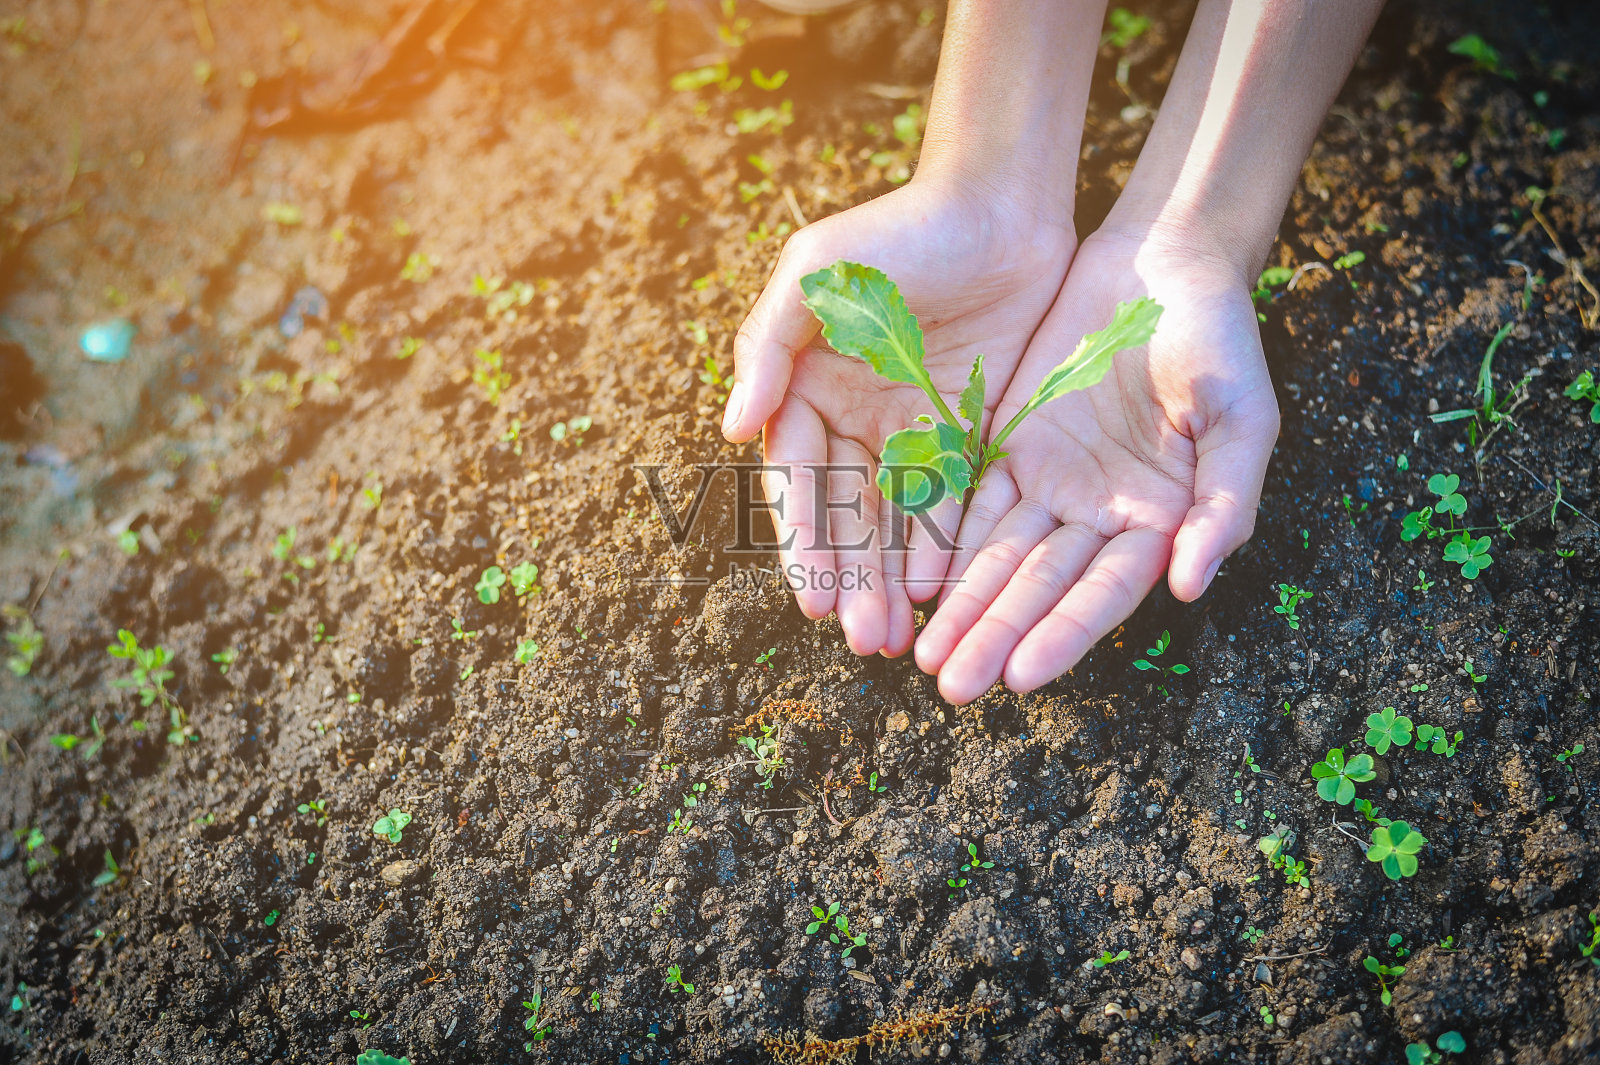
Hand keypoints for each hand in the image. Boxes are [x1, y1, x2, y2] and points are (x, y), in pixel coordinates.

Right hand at [721, 174, 1074, 656]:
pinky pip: (955, 502)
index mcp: (808, 391)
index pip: (801, 482)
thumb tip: (730, 429)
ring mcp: (914, 431)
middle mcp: (856, 421)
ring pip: (898, 523)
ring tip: (894, 637)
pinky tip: (942, 593)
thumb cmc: (895, 234)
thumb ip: (768, 349)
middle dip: (851, 579)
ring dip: (892, 580)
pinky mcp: (969, 433)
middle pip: (848, 517)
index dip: (806, 542)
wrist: (998, 204)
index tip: (814, 597)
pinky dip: (945, 548)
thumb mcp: (815, 276)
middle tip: (861, 637)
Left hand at [913, 229, 1280, 702]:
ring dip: (964, 606)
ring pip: (999, 557)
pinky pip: (972, 503)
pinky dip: (944, 544)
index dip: (1064, 634)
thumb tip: (1191, 586)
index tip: (1020, 676)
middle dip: (996, 636)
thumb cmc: (1219, 339)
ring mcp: (1052, 483)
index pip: (1104, 592)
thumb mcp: (1241, 416)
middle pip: (1041, 588)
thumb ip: (1223, 502)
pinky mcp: (1011, 447)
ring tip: (925, 655)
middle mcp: (1100, 514)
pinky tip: (913, 584)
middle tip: (951, 686)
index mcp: (1161, 519)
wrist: (1161, 263)